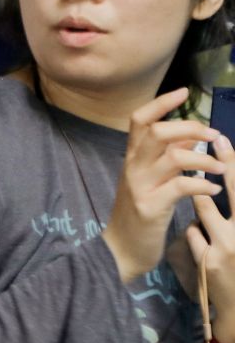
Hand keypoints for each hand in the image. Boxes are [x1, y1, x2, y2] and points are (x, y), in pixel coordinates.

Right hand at [102, 88, 218, 281]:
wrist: (121, 250)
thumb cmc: (139, 214)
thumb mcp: (150, 180)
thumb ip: (167, 157)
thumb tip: (192, 136)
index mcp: (132, 158)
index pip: (140, 120)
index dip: (162, 103)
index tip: (185, 92)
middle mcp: (133, 167)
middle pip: (158, 132)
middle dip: (191, 128)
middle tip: (214, 136)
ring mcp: (140, 186)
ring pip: (173, 157)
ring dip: (205, 159)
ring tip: (221, 168)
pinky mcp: (150, 207)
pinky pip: (181, 187)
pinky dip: (203, 185)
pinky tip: (213, 190)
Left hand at [187, 132, 234, 342]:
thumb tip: (229, 180)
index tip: (225, 141)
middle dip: (224, 164)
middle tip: (213, 140)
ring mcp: (226, 247)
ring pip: (205, 210)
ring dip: (202, 198)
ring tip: (199, 186)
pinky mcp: (207, 261)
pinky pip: (194, 234)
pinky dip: (197, 230)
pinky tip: (201, 234)